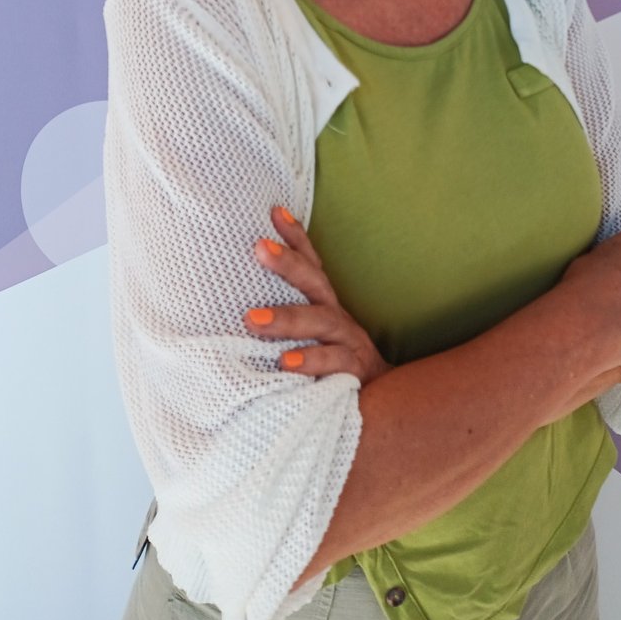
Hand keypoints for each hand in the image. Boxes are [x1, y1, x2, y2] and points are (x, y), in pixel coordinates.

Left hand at [245, 205, 390, 384]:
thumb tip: (238, 306)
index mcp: (324, 305)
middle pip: (314, 283)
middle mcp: (336, 317)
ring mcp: (347, 342)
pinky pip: (334, 364)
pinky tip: (285, 362)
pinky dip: (311, 361)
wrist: (381, 407)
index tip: (274, 212)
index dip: (296, 239)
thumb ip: (285, 320)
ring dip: (287, 318)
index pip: (311, 265)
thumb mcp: (310, 338)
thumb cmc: (333, 367)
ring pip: (320, 322)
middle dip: (288, 263)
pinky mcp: (354, 372)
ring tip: (253, 320)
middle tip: (259, 246)